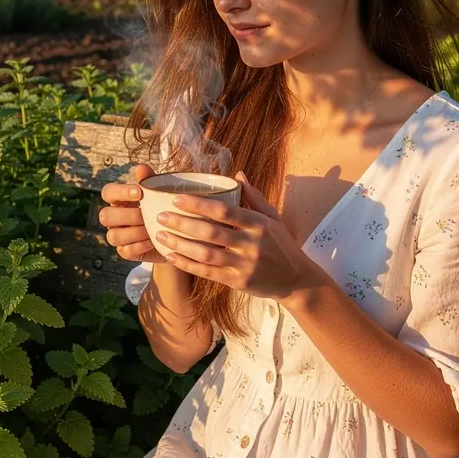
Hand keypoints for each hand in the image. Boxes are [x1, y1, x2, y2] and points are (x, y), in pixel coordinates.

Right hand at [98, 164, 166, 263]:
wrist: (175, 234)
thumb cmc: (162, 209)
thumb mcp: (159, 194)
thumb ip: (149, 181)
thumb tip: (141, 167)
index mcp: (119, 200)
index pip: (107, 192)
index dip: (120, 192)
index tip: (139, 192)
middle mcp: (114, 218)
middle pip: (104, 216)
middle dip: (126, 215)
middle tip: (145, 214)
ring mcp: (118, 236)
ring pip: (112, 236)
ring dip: (132, 232)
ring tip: (149, 229)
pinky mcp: (126, 251)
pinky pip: (124, 251)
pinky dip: (139, 246)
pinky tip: (152, 241)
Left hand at [154, 171, 318, 302]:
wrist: (297, 280)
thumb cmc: (282, 245)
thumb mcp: (273, 218)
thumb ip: (254, 197)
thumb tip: (238, 174)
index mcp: (258, 224)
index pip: (224, 212)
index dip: (199, 205)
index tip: (177, 199)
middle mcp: (251, 244)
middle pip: (211, 232)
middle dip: (182, 223)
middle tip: (161, 216)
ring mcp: (244, 264)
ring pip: (206, 254)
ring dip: (180, 245)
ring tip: (161, 236)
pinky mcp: (238, 282)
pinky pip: (208, 273)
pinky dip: (188, 265)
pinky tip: (172, 257)